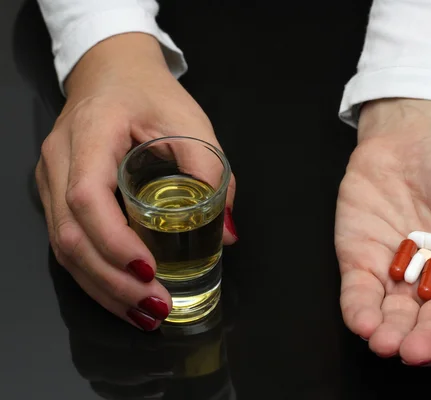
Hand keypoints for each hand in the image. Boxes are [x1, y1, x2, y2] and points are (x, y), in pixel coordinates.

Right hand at [36, 33, 236, 330]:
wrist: (112, 73)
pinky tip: (123, 297)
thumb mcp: (191, 122)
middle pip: (69, 234)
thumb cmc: (150, 94)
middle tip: (155, 308)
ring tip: (143, 315)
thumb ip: (211, 172)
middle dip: (112, 281)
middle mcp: (58, 161)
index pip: (87, 195)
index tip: (149, 270)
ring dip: (103, 289)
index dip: (114, 241)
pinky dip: (95, 276)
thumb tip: (228, 232)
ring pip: (62, 247)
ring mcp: (50, 181)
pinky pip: (67, 243)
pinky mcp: (56, 196)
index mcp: (89, 134)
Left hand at [335, 99, 430, 364]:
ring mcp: (397, 275)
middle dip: (425, 341)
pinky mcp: (362, 263)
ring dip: (390, 335)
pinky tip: (364, 323)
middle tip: (417, 350)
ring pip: (394, 316)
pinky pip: (359, 293)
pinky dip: (360, 311)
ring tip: (388, 344)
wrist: (411, 135)